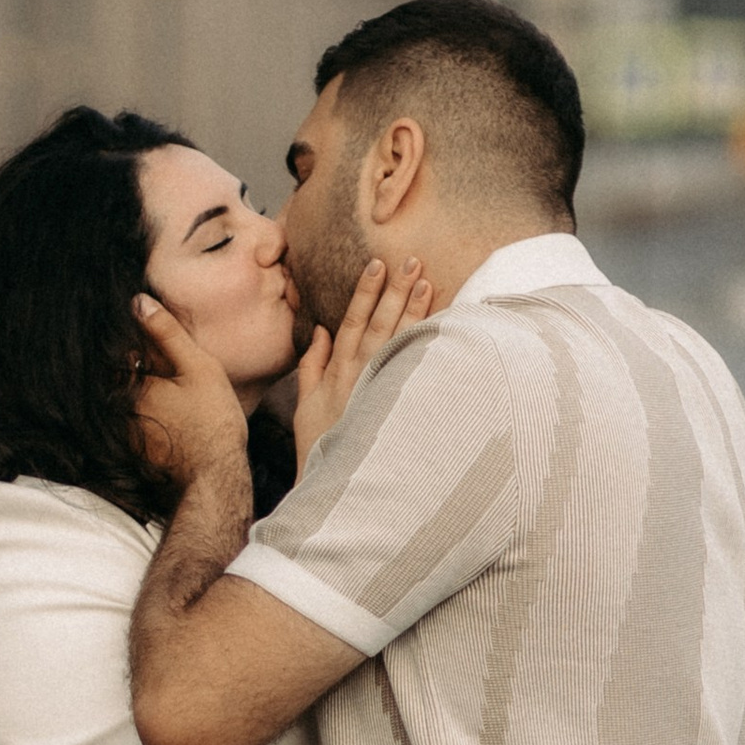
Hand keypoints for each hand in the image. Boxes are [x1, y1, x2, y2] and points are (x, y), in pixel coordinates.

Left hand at [132, 292, 250, 489]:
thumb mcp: (198, 368)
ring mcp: (123, 433)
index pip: (116, 352)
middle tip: (155, 362)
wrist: (214, 480)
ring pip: (125, 400)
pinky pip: (132, 422)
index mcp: (129, 384)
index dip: (128, 339)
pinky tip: (168, 417)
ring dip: (137, 390)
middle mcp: (118, 409)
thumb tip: (138, 301)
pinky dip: (142, 414)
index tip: (138, 334)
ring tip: (167, 391)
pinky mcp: (133, 451)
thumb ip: (167, 333)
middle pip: (118, 376)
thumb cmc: (211, 423)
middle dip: (133, 365)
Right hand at [291, 257, 431, 472]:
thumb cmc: (319, 445)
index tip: (377, 265)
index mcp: (338, 370)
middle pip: (380, 323)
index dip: (365, 292)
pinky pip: (411, 369)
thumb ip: (312, 364)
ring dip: (413, 309)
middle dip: (395, 290)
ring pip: (398, 340)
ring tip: (427, 280)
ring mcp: (378, 388)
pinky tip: (439, 325)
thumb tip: (320, 331)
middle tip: (411, 260)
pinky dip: (424, 346)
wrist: (333, 484)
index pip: (353, 320)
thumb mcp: (305, 403)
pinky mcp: (393, 405)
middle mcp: (359, 374)